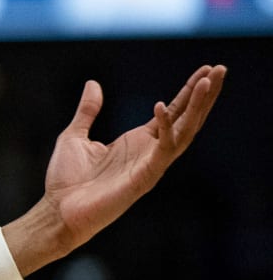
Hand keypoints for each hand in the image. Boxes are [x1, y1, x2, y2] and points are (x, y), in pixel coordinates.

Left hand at [33, 65, 226, 261]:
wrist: (57, 211)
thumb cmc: (66, 180)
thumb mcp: (75, 136)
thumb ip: (88, 110)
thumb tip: (93, 84)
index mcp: (138, 141)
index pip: (173, 111)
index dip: (189, 91)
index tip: (207, 69)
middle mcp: (149, 152)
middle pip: (187, 119)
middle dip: (204, 94)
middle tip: (221, 68)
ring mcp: (150, 165)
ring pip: (184, 132)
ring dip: (198, 107)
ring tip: (209, 81)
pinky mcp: (144, 178)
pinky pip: (162, 150)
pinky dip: (165, 128)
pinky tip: (161, 107)